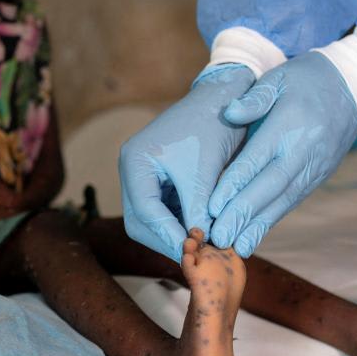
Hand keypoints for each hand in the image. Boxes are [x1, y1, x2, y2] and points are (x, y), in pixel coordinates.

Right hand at [118, 64, 255, 260]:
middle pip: (140, 221)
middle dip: (167, 239)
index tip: (191, 252)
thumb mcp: (205, 170)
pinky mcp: (160, 181)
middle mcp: (133, 170)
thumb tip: (203, 245)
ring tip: (203, 246)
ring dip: (174, 235)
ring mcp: (144, 176)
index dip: (167, 235)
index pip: (144, 211)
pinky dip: (181, 224)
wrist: (223, 100)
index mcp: (135, 161)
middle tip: (196, 255)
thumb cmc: (213, 126)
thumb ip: (199, 209)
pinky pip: (164, 212)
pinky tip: (203, 232)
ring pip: (151, 221)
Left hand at [207, 52, 356, 256]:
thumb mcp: (279, 76)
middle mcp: (302, 151)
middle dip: (243, 214)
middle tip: (219, 238)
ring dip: (258, 226)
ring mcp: (313, 166)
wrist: (353, 87)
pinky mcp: (318, 176)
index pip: (257, 159)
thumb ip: (256, 97)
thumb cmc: (306, 78)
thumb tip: (232, 113)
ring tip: (235, 248)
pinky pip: (292, 200)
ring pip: (282, 200)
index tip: (213, 206)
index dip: (235, 184)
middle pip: (269, 187)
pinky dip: (272, 220)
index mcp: (289, 124)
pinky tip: (254, 236)